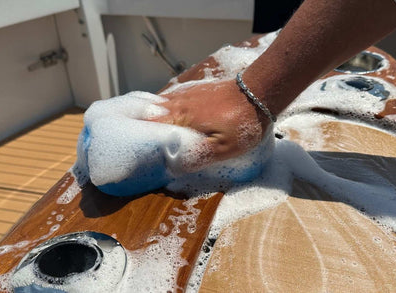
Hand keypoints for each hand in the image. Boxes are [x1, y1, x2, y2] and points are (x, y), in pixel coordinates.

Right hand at [150, 79, 270, 170]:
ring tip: (150, 131)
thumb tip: (174, 165)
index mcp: (180, 118)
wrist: (259, 92)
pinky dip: (167, 107)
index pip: (148, 126)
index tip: (135, 149)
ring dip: (154, 116)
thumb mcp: (223, 149)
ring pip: (161, 105)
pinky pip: (174, 98)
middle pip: (150, 113)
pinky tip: (171, 116)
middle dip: (142, 127)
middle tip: (140, 142)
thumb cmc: (242, 122)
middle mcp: (178, 103)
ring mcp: (187, 94)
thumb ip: (197, 157)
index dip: (139, 137)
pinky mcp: (197, 90)